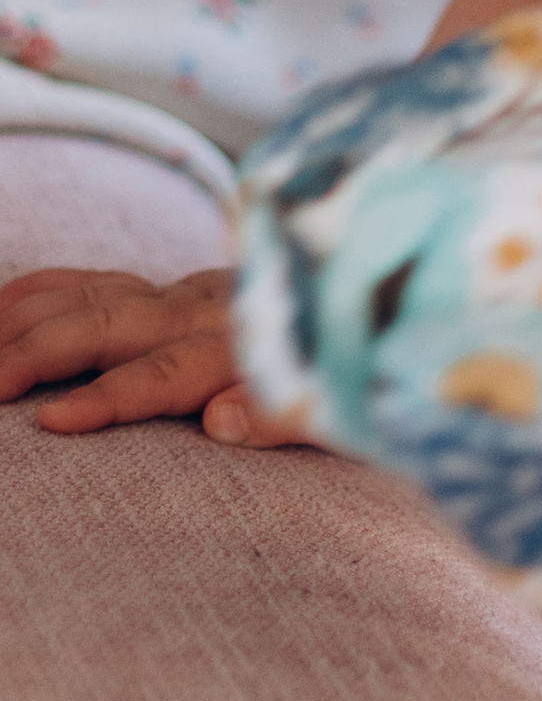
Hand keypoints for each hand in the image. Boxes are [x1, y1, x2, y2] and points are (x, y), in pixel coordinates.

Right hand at [0, 266, 309, 444]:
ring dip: (25, 320)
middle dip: (38, 352)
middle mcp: (201, 311)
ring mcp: (177, 293)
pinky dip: (38, 290)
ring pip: (89, 295)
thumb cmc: (335, 367)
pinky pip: (89, 280)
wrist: (350, 298)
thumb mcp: (332, 402)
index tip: (51, 421)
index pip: (163, 373)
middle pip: (108, 323)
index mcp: (238, 346)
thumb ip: (282, 413)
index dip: (108, 397)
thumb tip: (222, 420)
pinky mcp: (162, 287)